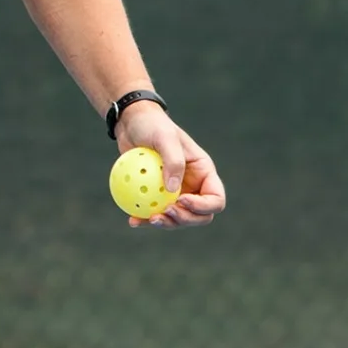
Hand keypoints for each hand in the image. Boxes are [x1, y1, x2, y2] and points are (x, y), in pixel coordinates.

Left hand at [118, 104, 224, 227]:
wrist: (132, 124)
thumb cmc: (153, 125)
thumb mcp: (164, 137)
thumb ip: (173, 161)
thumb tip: (173, 192)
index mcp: (204, 173)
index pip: (215, 199)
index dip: (203, 206)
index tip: (182, 200)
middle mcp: (193, 186)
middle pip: (199, 216)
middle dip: (185, 219)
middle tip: (164, 212)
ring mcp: (174, 193)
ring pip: (177, 219)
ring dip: (166, 223)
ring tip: (150, 219)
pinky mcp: (155, 195)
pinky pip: (153, 212)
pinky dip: (145, 219)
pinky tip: (133, 221)